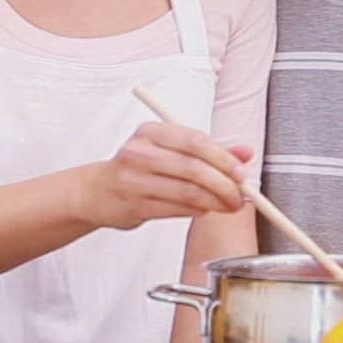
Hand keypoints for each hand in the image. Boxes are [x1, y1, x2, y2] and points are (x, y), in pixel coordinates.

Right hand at [73, 123, 252, 230]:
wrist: (97, 192)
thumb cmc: (139, 167)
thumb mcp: (171, 150)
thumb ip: (210, 150)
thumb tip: (245, 153)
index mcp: (150, 132)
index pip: (195, 141)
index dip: (223, 158)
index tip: (241, 172)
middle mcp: (139, 153)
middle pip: (193, 168)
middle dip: (224, 185)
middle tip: (240, 196)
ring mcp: (134, 180)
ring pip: (187, 192)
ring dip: (214, 202)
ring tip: (227, 206)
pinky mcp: (135, 205)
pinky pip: (177, 209)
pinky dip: (197, 211)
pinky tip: (204, 209)